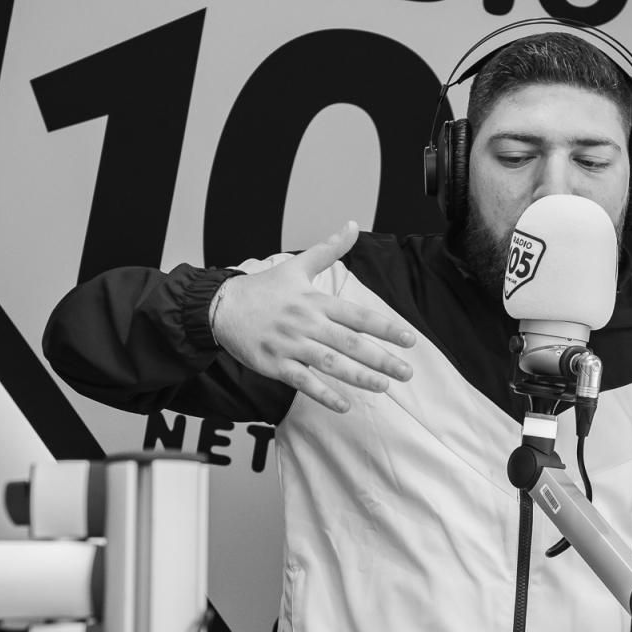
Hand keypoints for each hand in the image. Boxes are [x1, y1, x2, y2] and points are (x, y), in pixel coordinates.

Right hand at [210, 221, 415, 413]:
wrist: (221, 307)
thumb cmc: (263, 289)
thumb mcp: (297, 266)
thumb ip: (329, 249)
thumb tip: (352, 225)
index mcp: (315, 300)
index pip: (358, 315)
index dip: (385, 328)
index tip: (409, 339)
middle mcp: (306, 323)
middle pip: (350, 343)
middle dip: (381, 358)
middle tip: (406, 373)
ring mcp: (291, 345)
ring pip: (330, 363)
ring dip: (358, 376)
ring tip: (383, 386)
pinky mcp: (275, 364)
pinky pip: (303, 382)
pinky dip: (324, 394)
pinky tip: (344, 405)